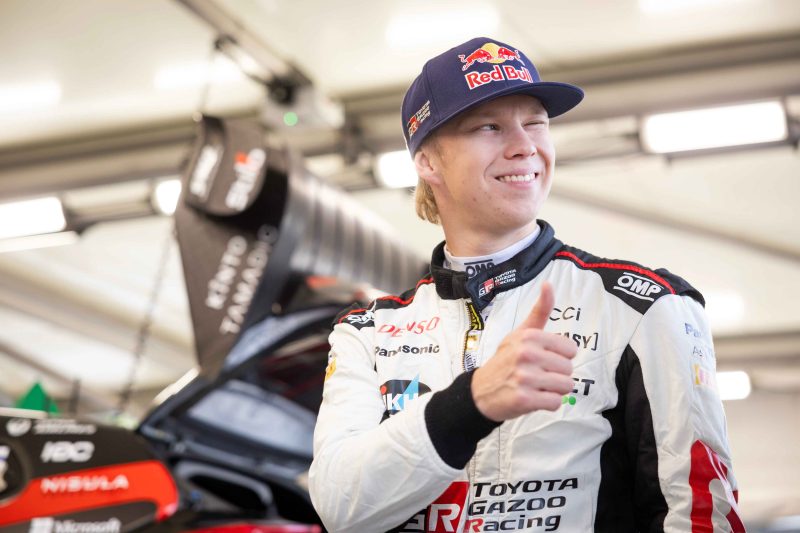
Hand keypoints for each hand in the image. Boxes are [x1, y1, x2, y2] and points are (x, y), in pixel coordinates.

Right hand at [471, 282, 577, 421]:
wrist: (480, 391)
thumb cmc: (505, 360)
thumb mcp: (519, 333)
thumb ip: (539, 311)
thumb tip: (548, 284)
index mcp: (529, 337)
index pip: (570, 349)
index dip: (560, 357)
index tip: (544, 359)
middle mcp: (527, 354)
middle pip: (569, 369)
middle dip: (557, 375)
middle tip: (538, 375)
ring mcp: (525, 377)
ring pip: (566, 386)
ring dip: (555, 390)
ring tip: (537, 387)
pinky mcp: (524, 399)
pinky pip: (556, 402)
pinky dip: (548, 403)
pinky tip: (534, 398)